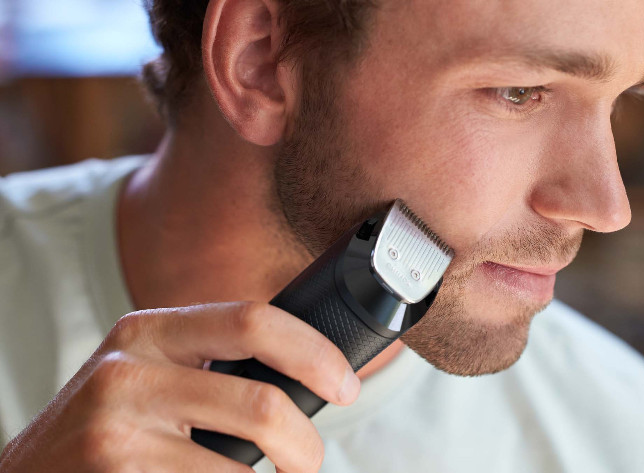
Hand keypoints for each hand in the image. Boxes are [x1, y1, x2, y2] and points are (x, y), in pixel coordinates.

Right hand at [0, 302, 359, 472]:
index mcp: (150, 330)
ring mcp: (117, 434)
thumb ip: (211, 360)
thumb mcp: (149, 368)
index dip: (313, 352)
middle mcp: (129, 373)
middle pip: (261, 406)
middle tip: (308, 460)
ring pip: (240, 470)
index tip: (346, 385)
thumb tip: (310, 374)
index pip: (253, 320)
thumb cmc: (107, 421)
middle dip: (305, 445)